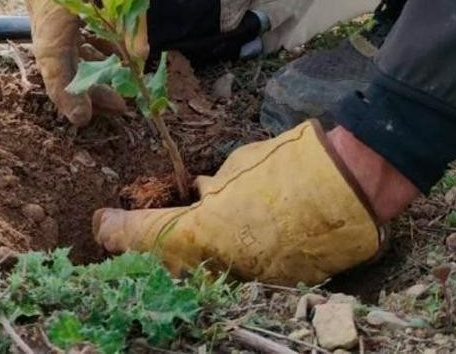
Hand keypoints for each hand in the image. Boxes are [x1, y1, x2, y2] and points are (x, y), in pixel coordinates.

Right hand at [24, 0, 147, 125]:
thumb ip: (132, 22)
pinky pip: (59, 24)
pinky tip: (104, 57)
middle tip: (116, 107)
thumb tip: (138, 62)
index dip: (66, 95)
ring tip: (115, 90)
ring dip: (84, 66)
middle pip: (55, 56)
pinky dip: (80, 44)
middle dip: (83, 86)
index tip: (81, 120)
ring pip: (57, 42)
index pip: (53, 61)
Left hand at [92, 121, 392, 285]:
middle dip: (142, 252)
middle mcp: (215, 265)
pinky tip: (219, 250)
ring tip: (168, 243)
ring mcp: (244, 280)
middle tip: (128, 232)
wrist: (353, 189)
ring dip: (180, 263)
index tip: (101, 222)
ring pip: (195, 277)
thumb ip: (211, 189)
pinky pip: (232, 278)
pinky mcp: (270, 287)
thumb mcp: (238, 167)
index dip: (116, 230)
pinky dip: (219, 266)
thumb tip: (199, 197)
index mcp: (199, 232)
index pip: (140, 237)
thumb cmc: (292, 167)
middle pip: (161, 267)